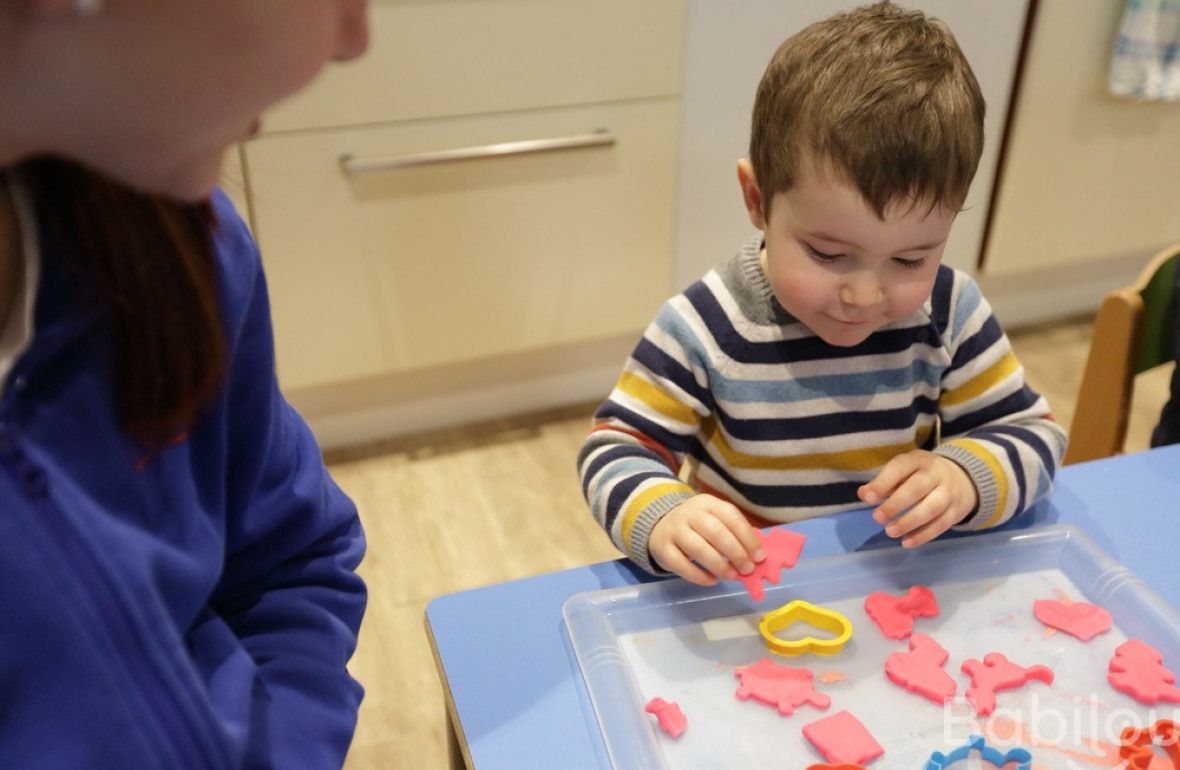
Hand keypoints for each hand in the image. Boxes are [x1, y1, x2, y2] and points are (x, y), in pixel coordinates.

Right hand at [649, 494, 764, 585]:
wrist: (659, 523)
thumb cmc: (696, 525)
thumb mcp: (714, 518)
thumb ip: (733, 532)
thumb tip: (756, 555)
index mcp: (707, 503)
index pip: (730, 516)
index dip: (747, 537)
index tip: (759, 556)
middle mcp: (689, 514)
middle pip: (715, 532)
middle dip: (736, 552)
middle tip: (747, 569)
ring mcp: (674, 530)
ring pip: (698, 548)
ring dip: (719, 565)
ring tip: (731, 575)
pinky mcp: (663, 549)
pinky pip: (682, 565)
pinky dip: (699, 576)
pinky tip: (712, 580)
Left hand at [858, 450, 977, 547]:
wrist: (963, 478)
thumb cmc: (921, 474)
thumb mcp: (903, 471)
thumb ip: (882, 483)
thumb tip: (863, 494)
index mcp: (918, 460)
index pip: (900, 467)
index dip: (883, 482)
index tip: (868, 498)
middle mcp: (936, 474)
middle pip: (917, 488)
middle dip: (896, 504)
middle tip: (877, 518)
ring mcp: (949, 492)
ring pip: (932, 508)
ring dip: (910, 522)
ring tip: (890, 532)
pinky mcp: (956, 511)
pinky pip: (941, 524)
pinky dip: (923, 535)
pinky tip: (906, 542)